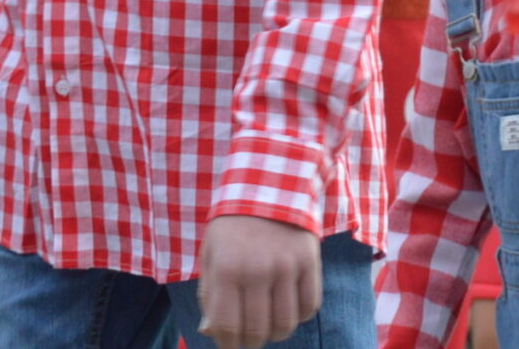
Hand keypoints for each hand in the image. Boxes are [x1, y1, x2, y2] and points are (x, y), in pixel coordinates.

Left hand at [197, 214, 321, 347]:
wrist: (268, 186)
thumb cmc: (232, 227)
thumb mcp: (210, 254)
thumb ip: (209, 294)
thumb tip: (210, 332)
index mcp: (226, 268)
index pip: (227, 326)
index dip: (227, 344)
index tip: (229, 345)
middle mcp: (257, 270)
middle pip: (257, 331)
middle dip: (251, 343)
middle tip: (249, 340)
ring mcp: (286, 267)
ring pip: (285, 324)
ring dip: (275, 334)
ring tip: (268, 327)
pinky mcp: (309, 264)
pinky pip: (309, 308)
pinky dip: (298, 317)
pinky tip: (287, 308)